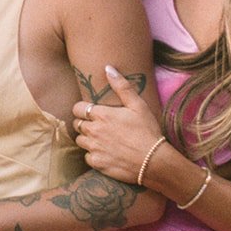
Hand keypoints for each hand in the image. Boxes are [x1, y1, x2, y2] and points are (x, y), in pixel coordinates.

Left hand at [71, 65, 164, 184]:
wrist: (153, 161)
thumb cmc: (147, 131)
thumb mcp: (138, 105)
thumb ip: (122, 86)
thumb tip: (108, 68)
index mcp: (101, 115)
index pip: (77, 108)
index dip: (82, 109)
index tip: (91, 112)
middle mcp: (93, 131)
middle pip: (77, 124)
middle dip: (84, 123)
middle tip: (98, 125)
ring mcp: (94, 148)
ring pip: (80, 140)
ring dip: (87, 138)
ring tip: (101, 138)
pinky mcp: (97, 163)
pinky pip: (86, 156)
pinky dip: (93, 154)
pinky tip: (105, 152)